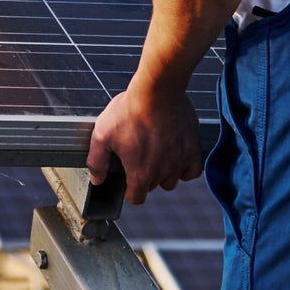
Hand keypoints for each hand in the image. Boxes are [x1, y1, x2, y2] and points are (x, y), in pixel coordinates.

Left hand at [87, 78, 203, 205]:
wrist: (157, 90)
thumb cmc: (130, 111)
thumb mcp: (102, 134)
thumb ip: (97, 161)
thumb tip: (97, 179)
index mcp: (140, 173)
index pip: (136, 198)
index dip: (129, 190)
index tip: (127, 177)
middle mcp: (162, 173)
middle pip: (152, 186)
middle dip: (144, 175)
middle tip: (137, 153)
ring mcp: (179, 162)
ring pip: (171, 179)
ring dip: (163, 171)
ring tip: (154, 150)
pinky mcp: (192, 149)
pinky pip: (192, 170)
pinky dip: (184, 167)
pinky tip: (174, 155)